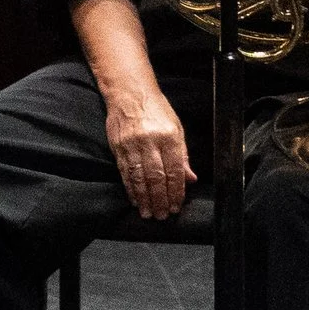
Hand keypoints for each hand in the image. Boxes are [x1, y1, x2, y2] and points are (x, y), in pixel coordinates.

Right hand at [105, 87, 195, 218]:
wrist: (130, 94)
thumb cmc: (156, 110)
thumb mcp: (177, 129)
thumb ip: (183, 155)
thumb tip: (190, 179)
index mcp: (169, 137)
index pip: (173, 170)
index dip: (175, 191)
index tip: (176, 206)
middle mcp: (150, 142)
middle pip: (155, 177)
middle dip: (160, 199)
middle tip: (162, 215)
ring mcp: (132, 145)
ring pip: (139, 177)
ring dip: (144, 198)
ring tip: (148, 212)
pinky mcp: (118, 147)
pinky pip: (125, 171)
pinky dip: (130, 187)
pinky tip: (135, 198)